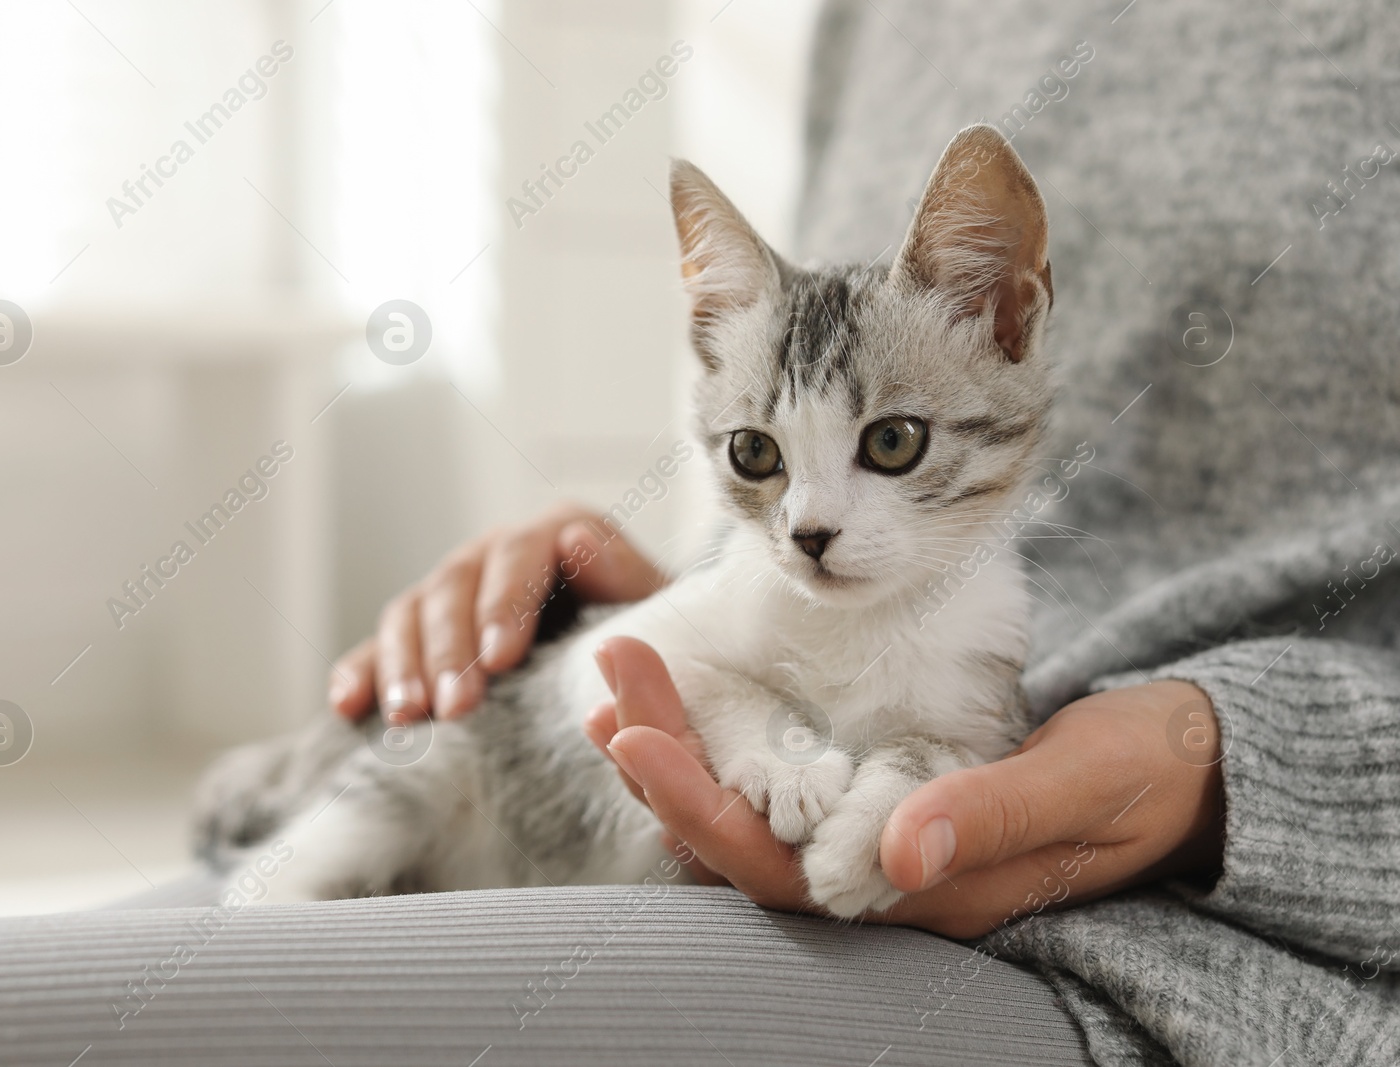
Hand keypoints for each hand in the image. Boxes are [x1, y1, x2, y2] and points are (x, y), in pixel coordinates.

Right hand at [329, 504, 663, 721]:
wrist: (627, 661)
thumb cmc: (645, 636)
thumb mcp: (651, 603)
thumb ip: (622, 574)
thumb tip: (577, 540)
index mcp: (556, 532)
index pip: (519, 557)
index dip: (504, 604)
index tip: (501, 658)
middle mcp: (495, 553)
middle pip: (455, 587)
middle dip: (451, 650)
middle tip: (456, 708)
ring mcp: (452, 592)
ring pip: (410, 614)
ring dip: (403, 666)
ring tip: (407, 718)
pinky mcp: (421, 636)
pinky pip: (377, 647)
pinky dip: (360, 673)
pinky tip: (348, 706)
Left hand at [587, 637, 1225, 938]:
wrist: (1181, 769)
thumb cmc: (1140, 777)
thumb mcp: (1083, 785)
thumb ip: (996, 817)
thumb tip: (900, 852)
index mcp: (922, 891)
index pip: (779, 868)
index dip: (698, 807)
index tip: (630, 735)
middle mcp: (881, 878)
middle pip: (740, 837)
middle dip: (663, 760)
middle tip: (602, 680)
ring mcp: (874, 838)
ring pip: (750, 806)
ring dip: (680, 742)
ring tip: (615, 675)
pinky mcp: (876, 797)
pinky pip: (778, 776)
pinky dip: (722, 731)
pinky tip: (678, 693)